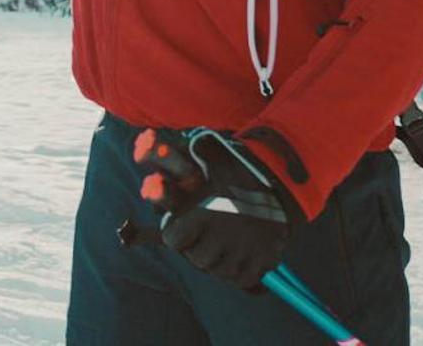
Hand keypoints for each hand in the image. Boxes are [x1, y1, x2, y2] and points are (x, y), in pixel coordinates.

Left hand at [135, 127, 299, 289]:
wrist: (282, 180)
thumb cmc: (236, 167)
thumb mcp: (205, 155)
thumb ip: (173, 156)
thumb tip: (141, 144)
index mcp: (202, 212)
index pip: (172, 239)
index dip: (176, 233)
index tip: (183, 225)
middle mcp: (222, 234)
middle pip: (196, 259)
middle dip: (197, 248)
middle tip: (206, 235)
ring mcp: (244, 250)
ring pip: (219, 271)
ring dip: (218, 260)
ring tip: (223, 242)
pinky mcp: (263, 261)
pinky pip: (242, 279)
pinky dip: (238, 270)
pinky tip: (239, 252)